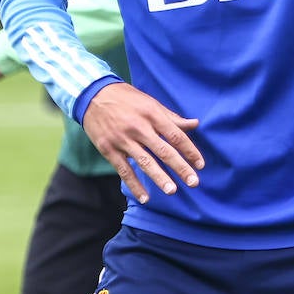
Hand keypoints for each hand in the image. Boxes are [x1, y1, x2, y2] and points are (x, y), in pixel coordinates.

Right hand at [81, 82, 203, 202]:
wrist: (93, 95)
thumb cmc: (127, 99)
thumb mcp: (151, 103)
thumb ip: (172, 117)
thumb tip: (195, 124)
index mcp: (152, 114)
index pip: (175, 135)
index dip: (190, 151)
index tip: (201, 165)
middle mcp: (139, 127)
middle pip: (163, 150)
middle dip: (180, 167)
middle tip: (194, 182)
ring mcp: (122, 139)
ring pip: (144, 161)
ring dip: (159, 178)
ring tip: (172, 191)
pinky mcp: (108, 149)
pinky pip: (123, 170)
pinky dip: (134, 185)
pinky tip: (144, 198)